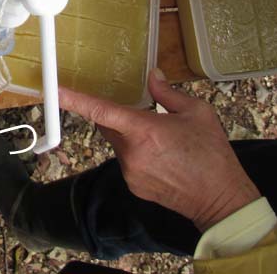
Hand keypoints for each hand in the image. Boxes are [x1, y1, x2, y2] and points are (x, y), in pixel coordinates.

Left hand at [60, 70, 260, 230]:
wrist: (221, 200)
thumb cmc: (212, 155)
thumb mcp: (197, 112)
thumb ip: (168, 93)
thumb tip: (153, 76)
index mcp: (143, 130)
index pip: (100, 110)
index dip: (74, 99)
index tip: (55, 90)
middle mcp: (131, 152)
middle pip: (109, 125)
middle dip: (121, 117)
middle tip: (149, 118)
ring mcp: (130, 171)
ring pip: (119, 144)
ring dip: (132, 138)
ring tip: (166, 144)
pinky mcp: (133, 185)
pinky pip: (127, 161)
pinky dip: (138, 155)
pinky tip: (164, 159)